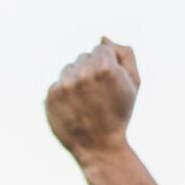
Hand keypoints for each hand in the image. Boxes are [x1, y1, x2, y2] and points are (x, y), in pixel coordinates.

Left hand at [45, 38, 140, 162]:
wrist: (99, 146)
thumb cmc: (119, 114)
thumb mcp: (134, 83)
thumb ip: (125, 54)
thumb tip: (103, 38)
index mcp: (106, 67)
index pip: (102, 48)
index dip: (109, 65)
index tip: (111, 83)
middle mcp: (83, 73)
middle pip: (84, 57)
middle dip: (92, 70)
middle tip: (99, 95)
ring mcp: (65, 84)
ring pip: (69, 68)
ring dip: (77, 80)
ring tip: (86, 101)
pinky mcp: (51, 95)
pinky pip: (58, 83)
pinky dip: (65, 93)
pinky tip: (74, 108)